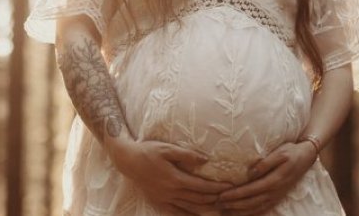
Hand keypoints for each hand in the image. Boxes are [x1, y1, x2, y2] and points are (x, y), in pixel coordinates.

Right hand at [107, 137, 233, 213]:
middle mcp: (171, 192)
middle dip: (216, 199)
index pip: (202, 187)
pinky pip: (177, 213)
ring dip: (206, 209)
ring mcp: (165, 200)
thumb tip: (206, 160)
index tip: (230, 186)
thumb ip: (187, 155)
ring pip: (190, 209)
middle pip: (199, 200)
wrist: (128, 161)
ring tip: (220, 208)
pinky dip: (190, 215)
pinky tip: (198, 215)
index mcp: (175, 179)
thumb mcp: (168, 149)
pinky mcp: (159, 203)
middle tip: (230, 197)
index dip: (217, 188)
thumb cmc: (149, 151)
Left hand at [215, 141, 317, 215]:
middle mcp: (275, 191)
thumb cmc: (292, 152)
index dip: (235, 194)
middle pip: (251, 202)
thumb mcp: (280, 153)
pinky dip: (250, 213)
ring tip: (225, 209)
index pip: (251, 190)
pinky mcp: (277, 197)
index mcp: (275, 180)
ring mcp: (277, 196)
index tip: (221, 195)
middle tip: (218, 203)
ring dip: (240, 211)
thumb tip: (251, 172)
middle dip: (233, 204)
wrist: (307, 157)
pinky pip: (263, 209)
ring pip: (256, 208)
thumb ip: (266, 163)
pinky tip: (240, 212)